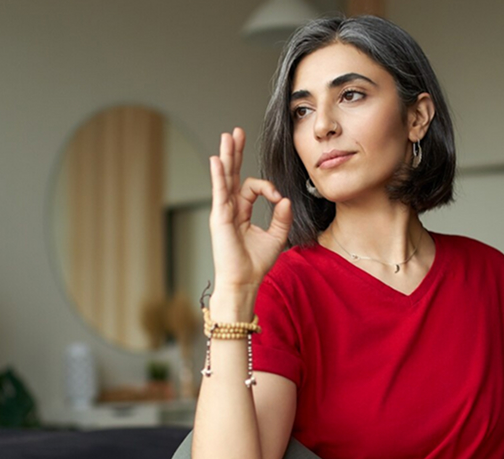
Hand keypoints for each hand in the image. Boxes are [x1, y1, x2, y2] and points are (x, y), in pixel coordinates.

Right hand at [208, 127, 293, 290]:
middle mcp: (230, 208)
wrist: (244, 282)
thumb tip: (285, 198)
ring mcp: (223, 211)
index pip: (251, 186)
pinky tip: (218, 160)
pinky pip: (219, 191)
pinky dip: (218, 175)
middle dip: (236, 152)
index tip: (278, 198)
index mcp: (241, 211)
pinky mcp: (219, 217)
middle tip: (236, 132)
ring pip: (225, 177)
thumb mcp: (276, 237)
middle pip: (232, 174)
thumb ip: (282, 217)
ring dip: (227, 156)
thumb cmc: (255, 264)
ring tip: (228, 137)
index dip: (267, 187)